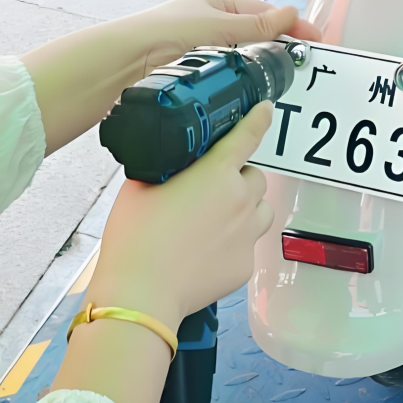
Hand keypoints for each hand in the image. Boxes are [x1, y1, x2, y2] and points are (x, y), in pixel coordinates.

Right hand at [85, 101, 276, 328]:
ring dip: (245, 208)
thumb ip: (166, 169)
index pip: (247, 136)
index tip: (266, 110)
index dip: (259, 119)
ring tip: (215, 220)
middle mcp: (240, 201)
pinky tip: (205, 252)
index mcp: (215, 173)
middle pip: (255, 177)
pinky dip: (233, 243)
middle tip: (210, 190)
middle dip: (237, 179)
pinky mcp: (245, 265)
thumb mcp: (141, 186)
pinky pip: (248, 245)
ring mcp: (247, 236)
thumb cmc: (137, 237)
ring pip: (260, 210)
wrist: (143, 292)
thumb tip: (172, 165)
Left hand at [133, 0, 321, 74]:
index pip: (262, 13)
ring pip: (242, 58)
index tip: (313, 40)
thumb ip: (254, 25)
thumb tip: (290, 14)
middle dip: (278, 47)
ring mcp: (203, 48)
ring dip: (259, 67)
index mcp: (217, 4)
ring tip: (282, 79)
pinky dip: (241, 81)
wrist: (126, 60)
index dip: (289, 25)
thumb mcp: (216, 25)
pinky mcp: (195, 72)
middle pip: (254, 36)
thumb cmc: (163, 31)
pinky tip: (251, 91)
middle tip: (302, 63)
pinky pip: (227, 75)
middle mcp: (210, 24)